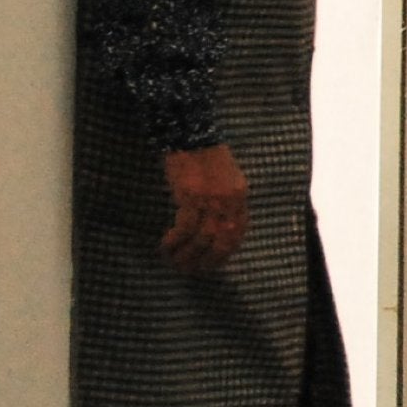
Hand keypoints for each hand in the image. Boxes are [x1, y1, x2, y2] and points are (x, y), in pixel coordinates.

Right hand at [161, 143, 250, 274]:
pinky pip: (184, 228)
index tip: (212, 264)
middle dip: (207, 260)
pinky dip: (175, 241)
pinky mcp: (192, 198)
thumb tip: (219, 227)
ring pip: (202, 239)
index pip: (239, 233)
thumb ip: (226, 201)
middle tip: (191, 270)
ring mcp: (212, 200)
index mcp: (240, 197)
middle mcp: (230, 202)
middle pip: (222, 241)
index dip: (225, 252)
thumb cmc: (206, 157)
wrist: (193, 136)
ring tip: (175, 262)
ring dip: (187, 255)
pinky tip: (166, 246)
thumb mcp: (226, 180)